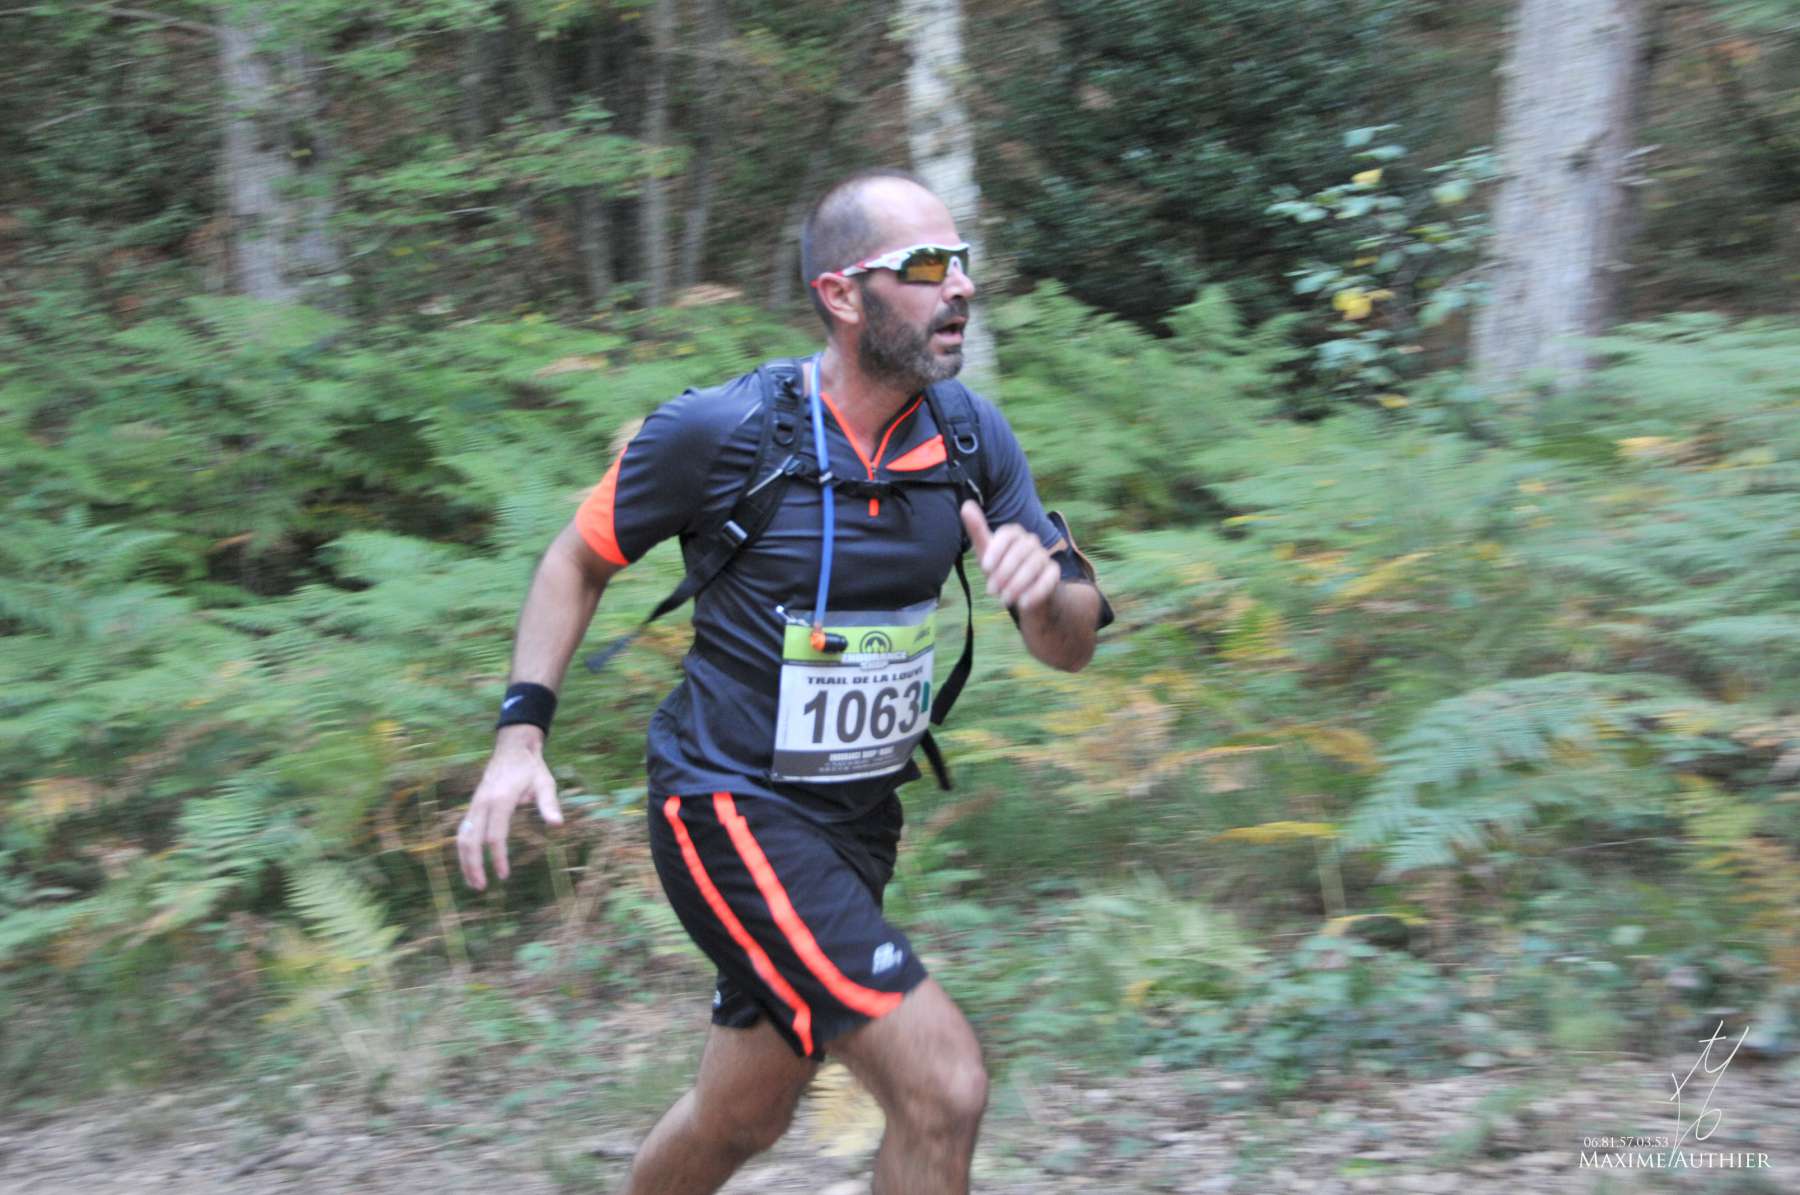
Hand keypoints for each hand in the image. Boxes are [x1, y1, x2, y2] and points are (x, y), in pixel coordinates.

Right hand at [457, 725, 562, 890]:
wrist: (512, 748)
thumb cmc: (531, 768)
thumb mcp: (545, 783)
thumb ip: (549, 804)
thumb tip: (557, 824)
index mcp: (500, 799)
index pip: (494, 836)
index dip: (498, 858)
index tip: (504, 876)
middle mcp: (482, 803)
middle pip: (471, 840)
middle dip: (473, 866)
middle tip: (481, 888)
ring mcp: (474, 804)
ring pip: (462, 836)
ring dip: (464, 860)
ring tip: (473, 881)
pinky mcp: (473, 806)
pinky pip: (463, 830)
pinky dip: (463, 849)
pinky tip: (469, 863)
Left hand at [960, 500, 1059, 614]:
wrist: (1022, 592)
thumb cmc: (1000, 568)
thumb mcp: (986, 553)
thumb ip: (977, 530)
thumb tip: (966, 504)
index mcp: (1013, 533)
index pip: (1007, 534)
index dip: (996, 550)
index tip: (985, 568)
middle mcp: (1031, 541)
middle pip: (1021, 551)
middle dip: (1004, 572)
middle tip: (991, 590)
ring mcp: (1044, 556)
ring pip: (1035, 565)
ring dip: (1017, 584)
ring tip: (1004, 599)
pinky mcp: (1054, 572)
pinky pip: (1049, 578)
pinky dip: (1036, 592)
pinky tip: (1022, 603)